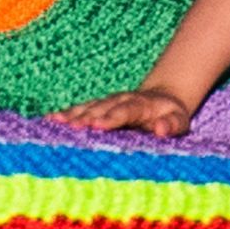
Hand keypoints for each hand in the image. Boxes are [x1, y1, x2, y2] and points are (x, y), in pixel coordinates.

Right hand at [51, 88, 193, 136]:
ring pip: (89, 107)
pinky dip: (67, 114)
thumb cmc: (170, 116)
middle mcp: (120, 100)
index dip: (111, 117)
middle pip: (102, 108)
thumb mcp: (179, 121)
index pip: (125, 110)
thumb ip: (172, 125)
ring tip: (56, 122)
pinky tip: (50, 119)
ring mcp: (107, 102)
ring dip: (73, 115)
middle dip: (87, 117)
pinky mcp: (98, 107)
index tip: (98, 125)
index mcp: (140, 105)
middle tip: (72, 127)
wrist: (162, 99)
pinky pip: (81, 109)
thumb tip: (162, 129)